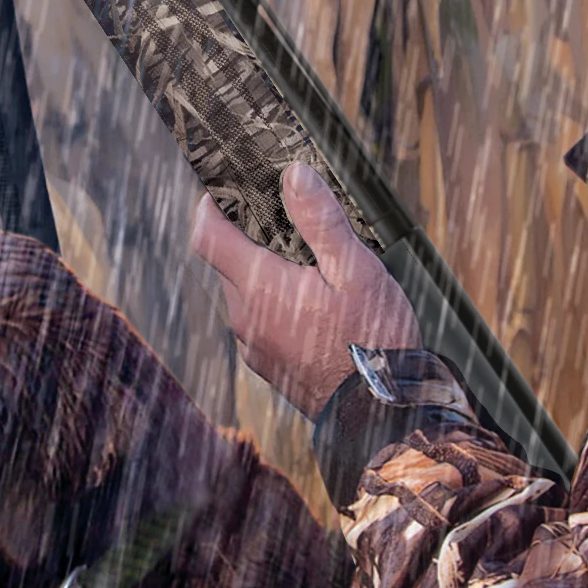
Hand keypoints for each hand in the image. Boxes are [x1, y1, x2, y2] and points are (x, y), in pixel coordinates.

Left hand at [189, 159, 421, 414]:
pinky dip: (274, 305)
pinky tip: (313, 306)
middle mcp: (244, 317)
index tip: (224, 191)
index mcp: (259, 287)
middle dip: (250, 239)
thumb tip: (293, 175)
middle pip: (227, 262)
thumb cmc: (372, 341)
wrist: (382, 413)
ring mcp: (253, 345)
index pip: (205, 235)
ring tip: (311, 268)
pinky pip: (258, 322)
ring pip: (244, 294)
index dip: (208, 206)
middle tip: (289, 223)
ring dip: (265, 274)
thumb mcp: (355, 269)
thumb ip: (320, 220)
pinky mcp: (267, 364)